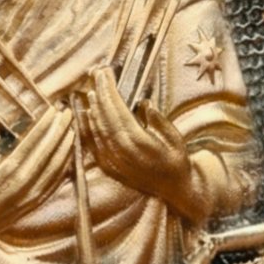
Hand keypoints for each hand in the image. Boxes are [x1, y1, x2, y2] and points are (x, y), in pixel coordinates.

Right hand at [0, 103, 76, 263]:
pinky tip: (66, 158)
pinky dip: (62, 169)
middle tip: (68, 113)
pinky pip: (52, 186)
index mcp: (5, 175)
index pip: (32, 144)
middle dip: (59, 132)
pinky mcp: (30, 209)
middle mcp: (21, 188)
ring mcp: (29, 200)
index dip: (45, 126)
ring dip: (65, 149)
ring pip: (55, 170)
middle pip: (47, 155)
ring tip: (70, 130)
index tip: (54, 110)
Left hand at [81, 67, 212, 220]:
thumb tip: (145, 104)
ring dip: (94, 108)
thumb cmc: (176, 160)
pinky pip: (94, 144)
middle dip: (101, 94)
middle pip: (105, 118)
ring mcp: (114, 162)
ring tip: (93, 89)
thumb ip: (160, 122)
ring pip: (98, 130)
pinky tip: (87, 113)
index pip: (119, 113)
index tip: (106, 74)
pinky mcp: (110, 167)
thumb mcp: (175, 139)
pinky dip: (89, 127)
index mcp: (140, 144)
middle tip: (98, 73)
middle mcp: (123, 153)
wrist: (174, 190)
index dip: (110, 93)